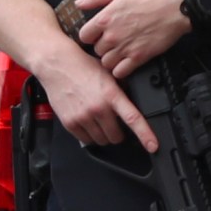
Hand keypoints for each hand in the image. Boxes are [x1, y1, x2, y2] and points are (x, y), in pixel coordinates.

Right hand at [40, 49, 157, 152]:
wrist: (57, 64)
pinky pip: (86, 140)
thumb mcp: (109, 74)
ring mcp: (83, 117)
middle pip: (116, 137)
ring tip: (99, 120)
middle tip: (114, 124)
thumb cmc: (83, 67)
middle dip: (117, 133)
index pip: (133, 119)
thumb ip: (121, 90)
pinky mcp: (70, 123)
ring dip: (103, 135)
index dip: (145, 135)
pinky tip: (88, 122)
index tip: (153, 146)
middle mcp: (98, 108)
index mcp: (111, 95)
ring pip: (101, 141)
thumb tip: (135, 102)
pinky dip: (89, 136)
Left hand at [74, 0, 188, 79]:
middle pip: (95, 50)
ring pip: (106, 63)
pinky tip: (126, 61)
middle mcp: (112, 35)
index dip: (90, 35)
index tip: (97, 34)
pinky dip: (121, 70)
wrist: (177, 6)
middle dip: (102, 46)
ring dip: (111, 59)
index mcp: (105, 18)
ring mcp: (125, 48)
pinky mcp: (139, 57)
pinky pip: (120, 72)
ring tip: (120, 51)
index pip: (84, 36)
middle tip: (113, 41)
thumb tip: (80, 3)